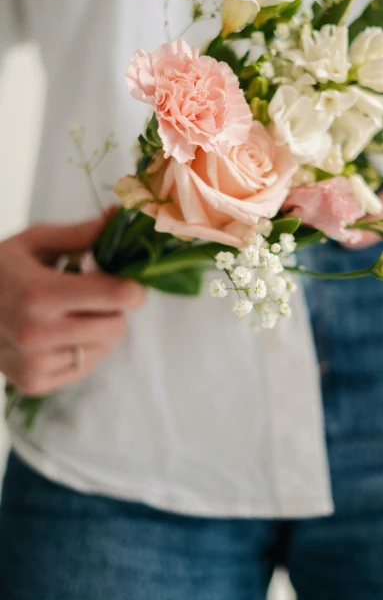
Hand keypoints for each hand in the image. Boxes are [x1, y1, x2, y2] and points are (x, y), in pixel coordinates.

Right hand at [0, 216, 145, 396]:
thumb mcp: (34, 242)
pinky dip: (81, 351)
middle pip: (116, 326)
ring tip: (69, 314)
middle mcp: (37, 333)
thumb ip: (81, 234)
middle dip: (112, 308)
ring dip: (97, 330)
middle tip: (91, 296)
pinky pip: (84, 367)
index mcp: (40, 294)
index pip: (117, 296)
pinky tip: (58, 336)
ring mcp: (34, 363)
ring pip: (103, 348)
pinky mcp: (32, 383)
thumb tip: (119, 216)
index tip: (128, 281)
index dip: (132, 287)